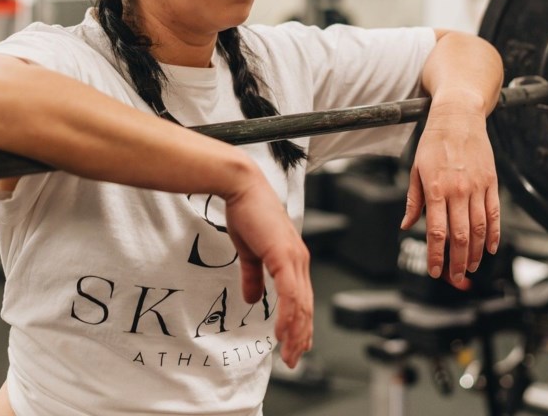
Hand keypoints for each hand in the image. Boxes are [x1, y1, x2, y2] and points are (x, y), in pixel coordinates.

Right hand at [224, 175, 312, 368]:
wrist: (241, 188)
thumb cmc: (246, 212)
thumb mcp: (248, 252)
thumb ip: (253, 276)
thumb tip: (253, 300)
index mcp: (293, 260)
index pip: (302, 300)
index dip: (300, 325)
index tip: (294, 346)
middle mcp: (299, 261)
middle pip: (306, 307)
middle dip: (301, 336)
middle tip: (293, 359)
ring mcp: (294, 259)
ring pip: (301, 305)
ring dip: (296, 332)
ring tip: (289, 353)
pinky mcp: (284, 256)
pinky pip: (290, 293)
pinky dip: (288, 315)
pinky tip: (283, 332)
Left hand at [402, 100, 499, 286]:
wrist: (458, 117)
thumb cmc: (434, 142)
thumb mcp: (415, 169)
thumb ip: (414, 200)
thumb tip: (407, 225)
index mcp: (436, 188)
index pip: (437, 231)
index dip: (436, 254)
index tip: (435, 271)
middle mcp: (458, 190)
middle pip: (460, 235)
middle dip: (457, 261)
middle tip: (454, 278)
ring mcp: (477, 187)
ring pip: (479, 228)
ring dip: (475, 252)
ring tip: (470, 267)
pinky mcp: (491, 182)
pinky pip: (495, 213)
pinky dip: (494, 233)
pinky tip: (489, 248)